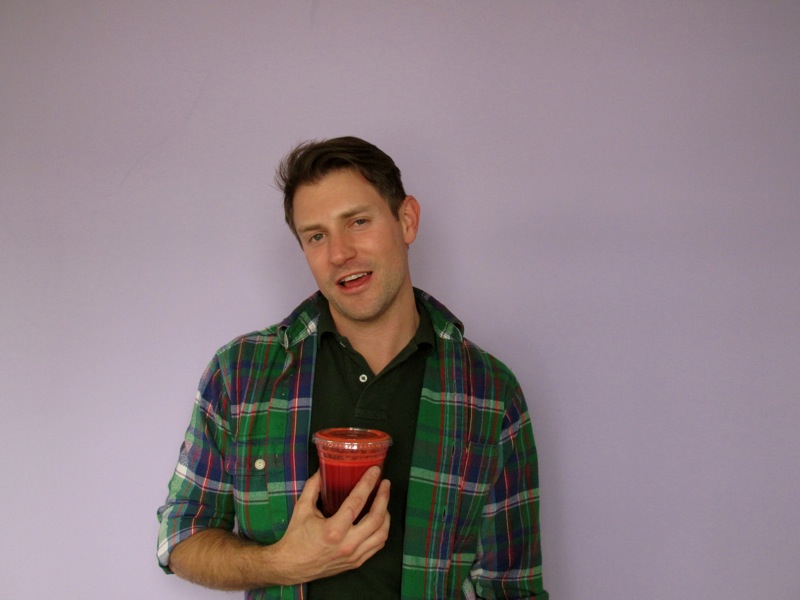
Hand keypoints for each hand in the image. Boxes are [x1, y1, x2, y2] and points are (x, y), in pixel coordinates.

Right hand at [268, 466, 390, 584]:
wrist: (291, 566)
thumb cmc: (296, 537)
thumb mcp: (302, 508)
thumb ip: (313, 487)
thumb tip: (324, 469)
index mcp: (333, 530)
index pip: (356, 503)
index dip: (368, 484)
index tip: (375, 471)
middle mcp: (347, 544)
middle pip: (376, 519)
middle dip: (384, 498)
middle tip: (385, 483)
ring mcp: (354, 556)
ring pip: (381, 534)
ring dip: (386, 515)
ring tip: (384, 501)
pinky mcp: (356, 562)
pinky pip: (377, 546)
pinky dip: (382, 531)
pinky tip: (380, 520)